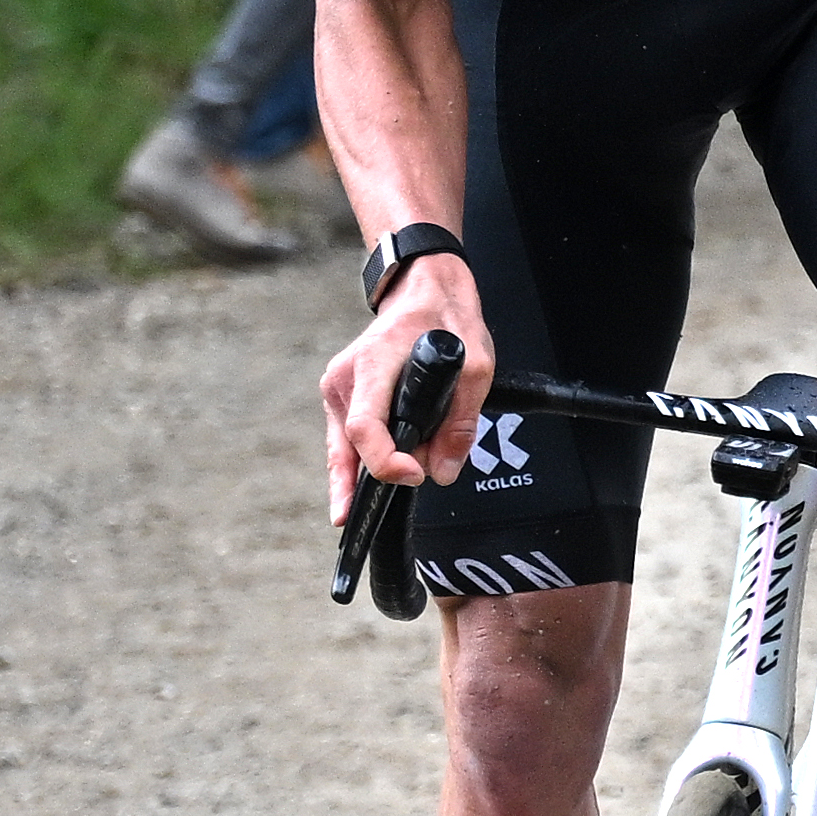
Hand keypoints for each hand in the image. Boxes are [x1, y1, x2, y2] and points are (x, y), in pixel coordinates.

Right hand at [323, 259, 493, 514]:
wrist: (424, 291)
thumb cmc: (447, 322)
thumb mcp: (476, 366)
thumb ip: (461, 422)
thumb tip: (443, 473)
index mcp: (375, 363)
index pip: (364, 424)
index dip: (384, 459)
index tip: (412, 475)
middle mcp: (347, 376)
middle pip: (344, 442)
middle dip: (353, 485)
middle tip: (353, 525)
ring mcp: (340, 386)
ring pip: (341, 444)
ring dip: (352, 478)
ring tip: (352, 519)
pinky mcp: (343, 395)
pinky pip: (345, 437)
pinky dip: (354, 462)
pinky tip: (353, 495)